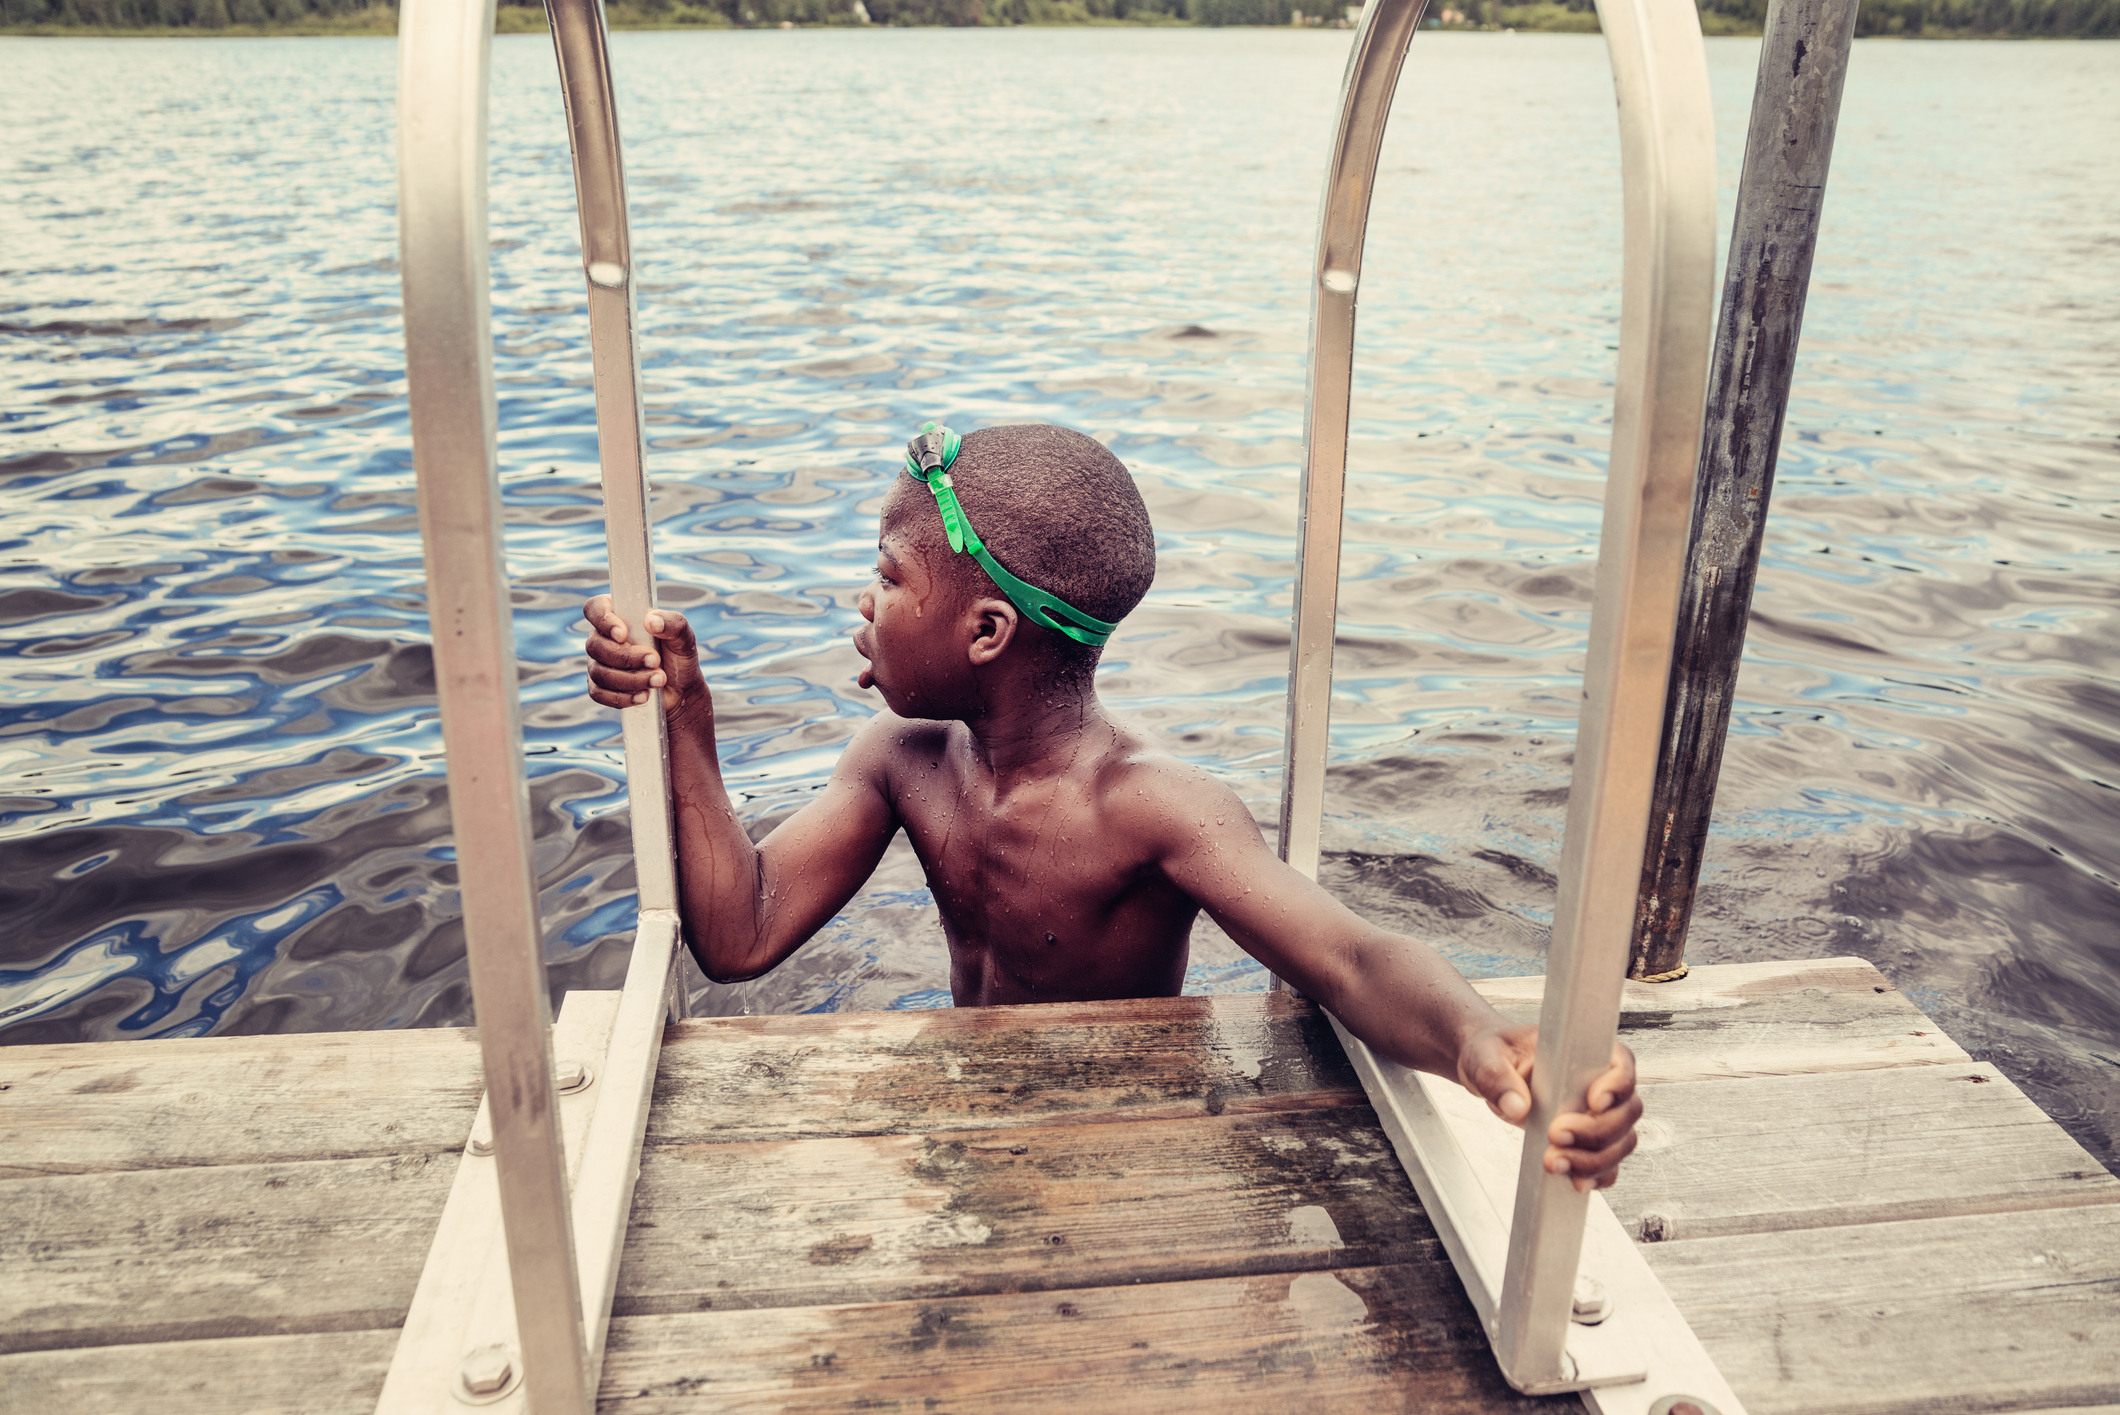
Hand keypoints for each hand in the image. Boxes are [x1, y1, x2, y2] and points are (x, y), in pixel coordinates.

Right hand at [581, 596, 704, 718]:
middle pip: (595, 645)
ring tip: (658, 680)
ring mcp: (599, 663)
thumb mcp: (684, 636)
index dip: (603, 620)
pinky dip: (622, 697)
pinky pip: (599, 693)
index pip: (595, 608)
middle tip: (655, 660)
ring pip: (599, 672)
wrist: (681, 690)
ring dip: (630, 679)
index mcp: (620, 615)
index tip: (623, 634)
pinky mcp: (600, 687)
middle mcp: (604, 637)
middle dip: (627, 657)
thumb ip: (672, 623)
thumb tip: (651, 621)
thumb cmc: (679, 656)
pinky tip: (643, 696)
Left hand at [1458, 1025, 1641, 1191]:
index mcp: (1586, 1051)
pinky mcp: (1588, 1143)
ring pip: (1621, 1142)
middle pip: (1626, 1111)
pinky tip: (1573, 1180)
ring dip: (1594, 1159)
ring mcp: (1599, 1116)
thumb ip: (1497, 1075)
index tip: (1594, 1101)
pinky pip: (1608, 1165)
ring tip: (1553, 1162)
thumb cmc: (1495, 1052)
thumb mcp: (1486, 1055)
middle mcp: (1601, 1083)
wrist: (1489, 1073)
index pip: (1621, 1065)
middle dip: (1596, 1131)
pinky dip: (1596, 1176)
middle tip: (1556, 1134)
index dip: (1617, 1086)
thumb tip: (1516, 1106)